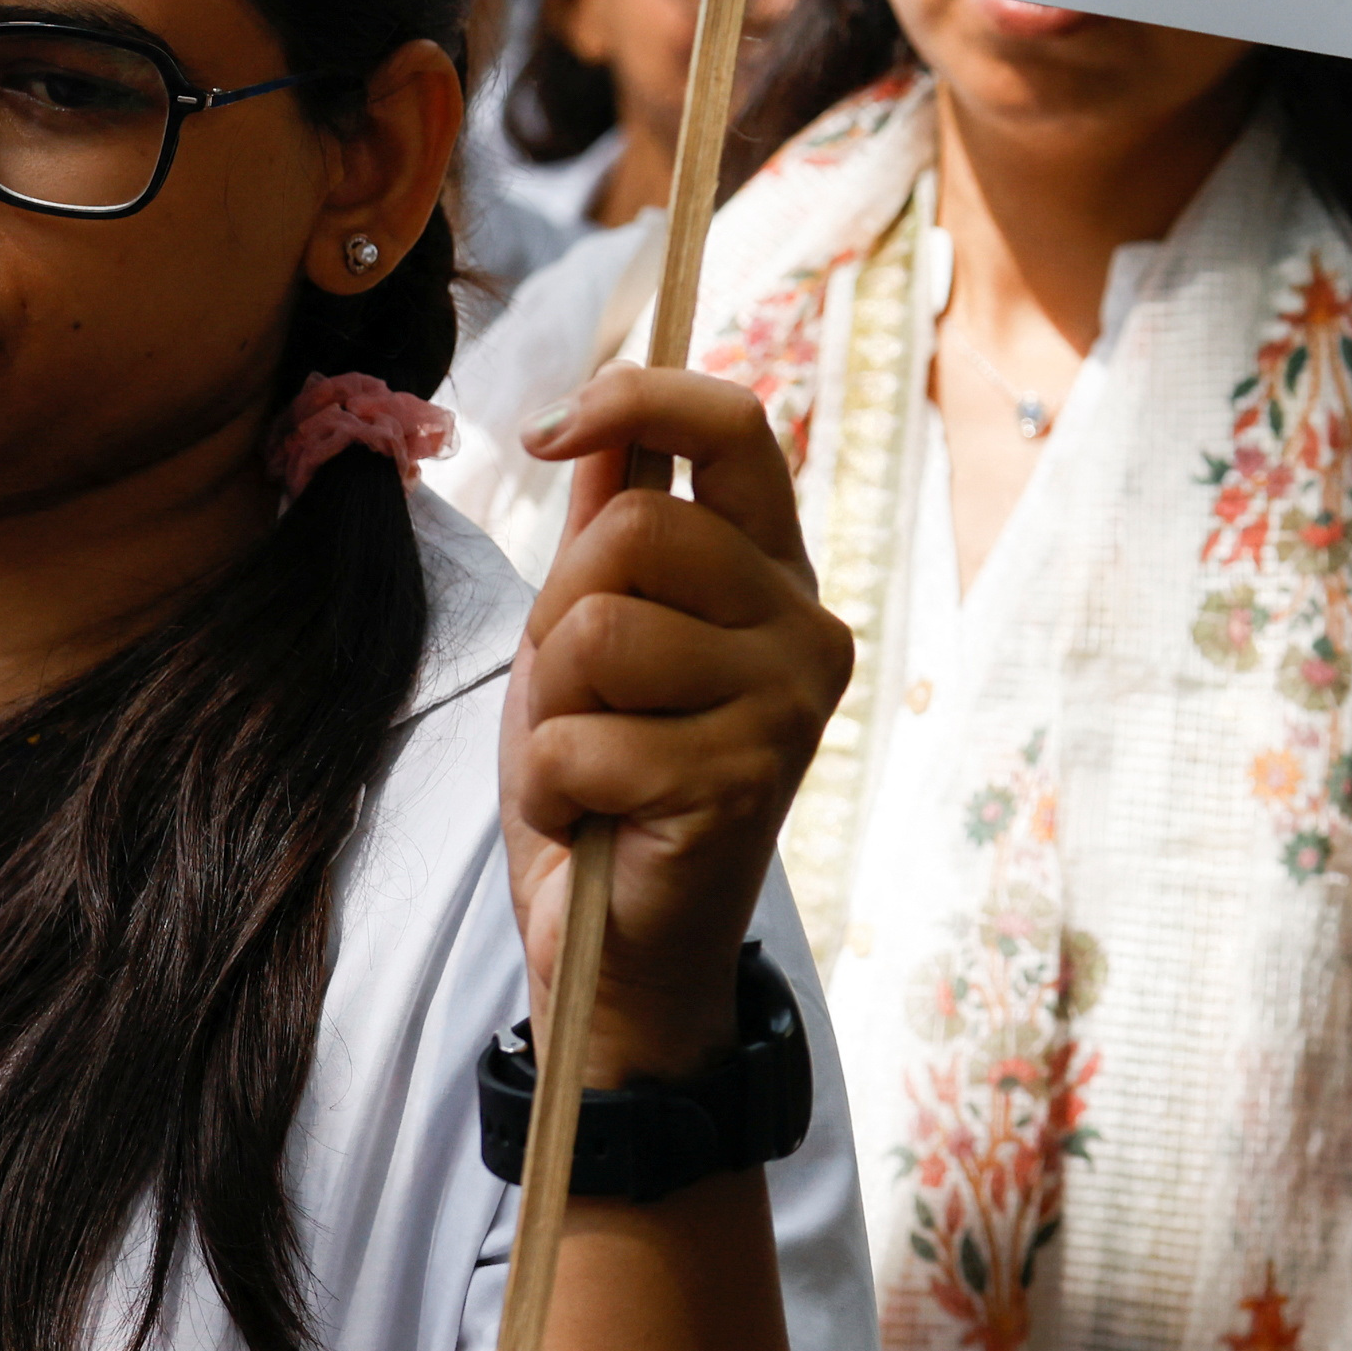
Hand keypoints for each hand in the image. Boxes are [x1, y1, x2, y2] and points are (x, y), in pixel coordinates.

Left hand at [504, 367, 855, 1081]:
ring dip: (550, 711)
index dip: (636, 398)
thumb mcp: (587, 640)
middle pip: (637, 532)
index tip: (545, 432)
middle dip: (561, 614)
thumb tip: (590, 425)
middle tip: (577, 696)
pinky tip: (594, 819)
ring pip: (599, 633)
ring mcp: (787, 704)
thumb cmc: (602, 785)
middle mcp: (805, 626)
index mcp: (774, 573)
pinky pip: (583, 738)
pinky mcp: (744, 780)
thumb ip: (606, 533)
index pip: (734, 428)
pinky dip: (550, 785)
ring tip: (587, 764)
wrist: (615, 952)